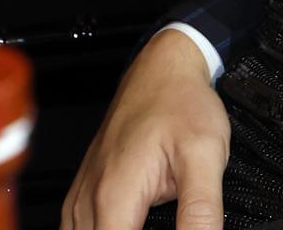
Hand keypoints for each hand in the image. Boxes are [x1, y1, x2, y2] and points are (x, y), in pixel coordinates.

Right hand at [63, 29, 228, 229]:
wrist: (162, 69)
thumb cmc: (181, 104)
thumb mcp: (206, 156)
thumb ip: (201, 210)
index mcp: (115, 196)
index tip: (168, 229)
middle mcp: (89, 199)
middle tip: (165, 222)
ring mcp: (81, 195)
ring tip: (149, 222)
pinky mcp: (82, 191)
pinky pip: (76, 229)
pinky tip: (125, 224)